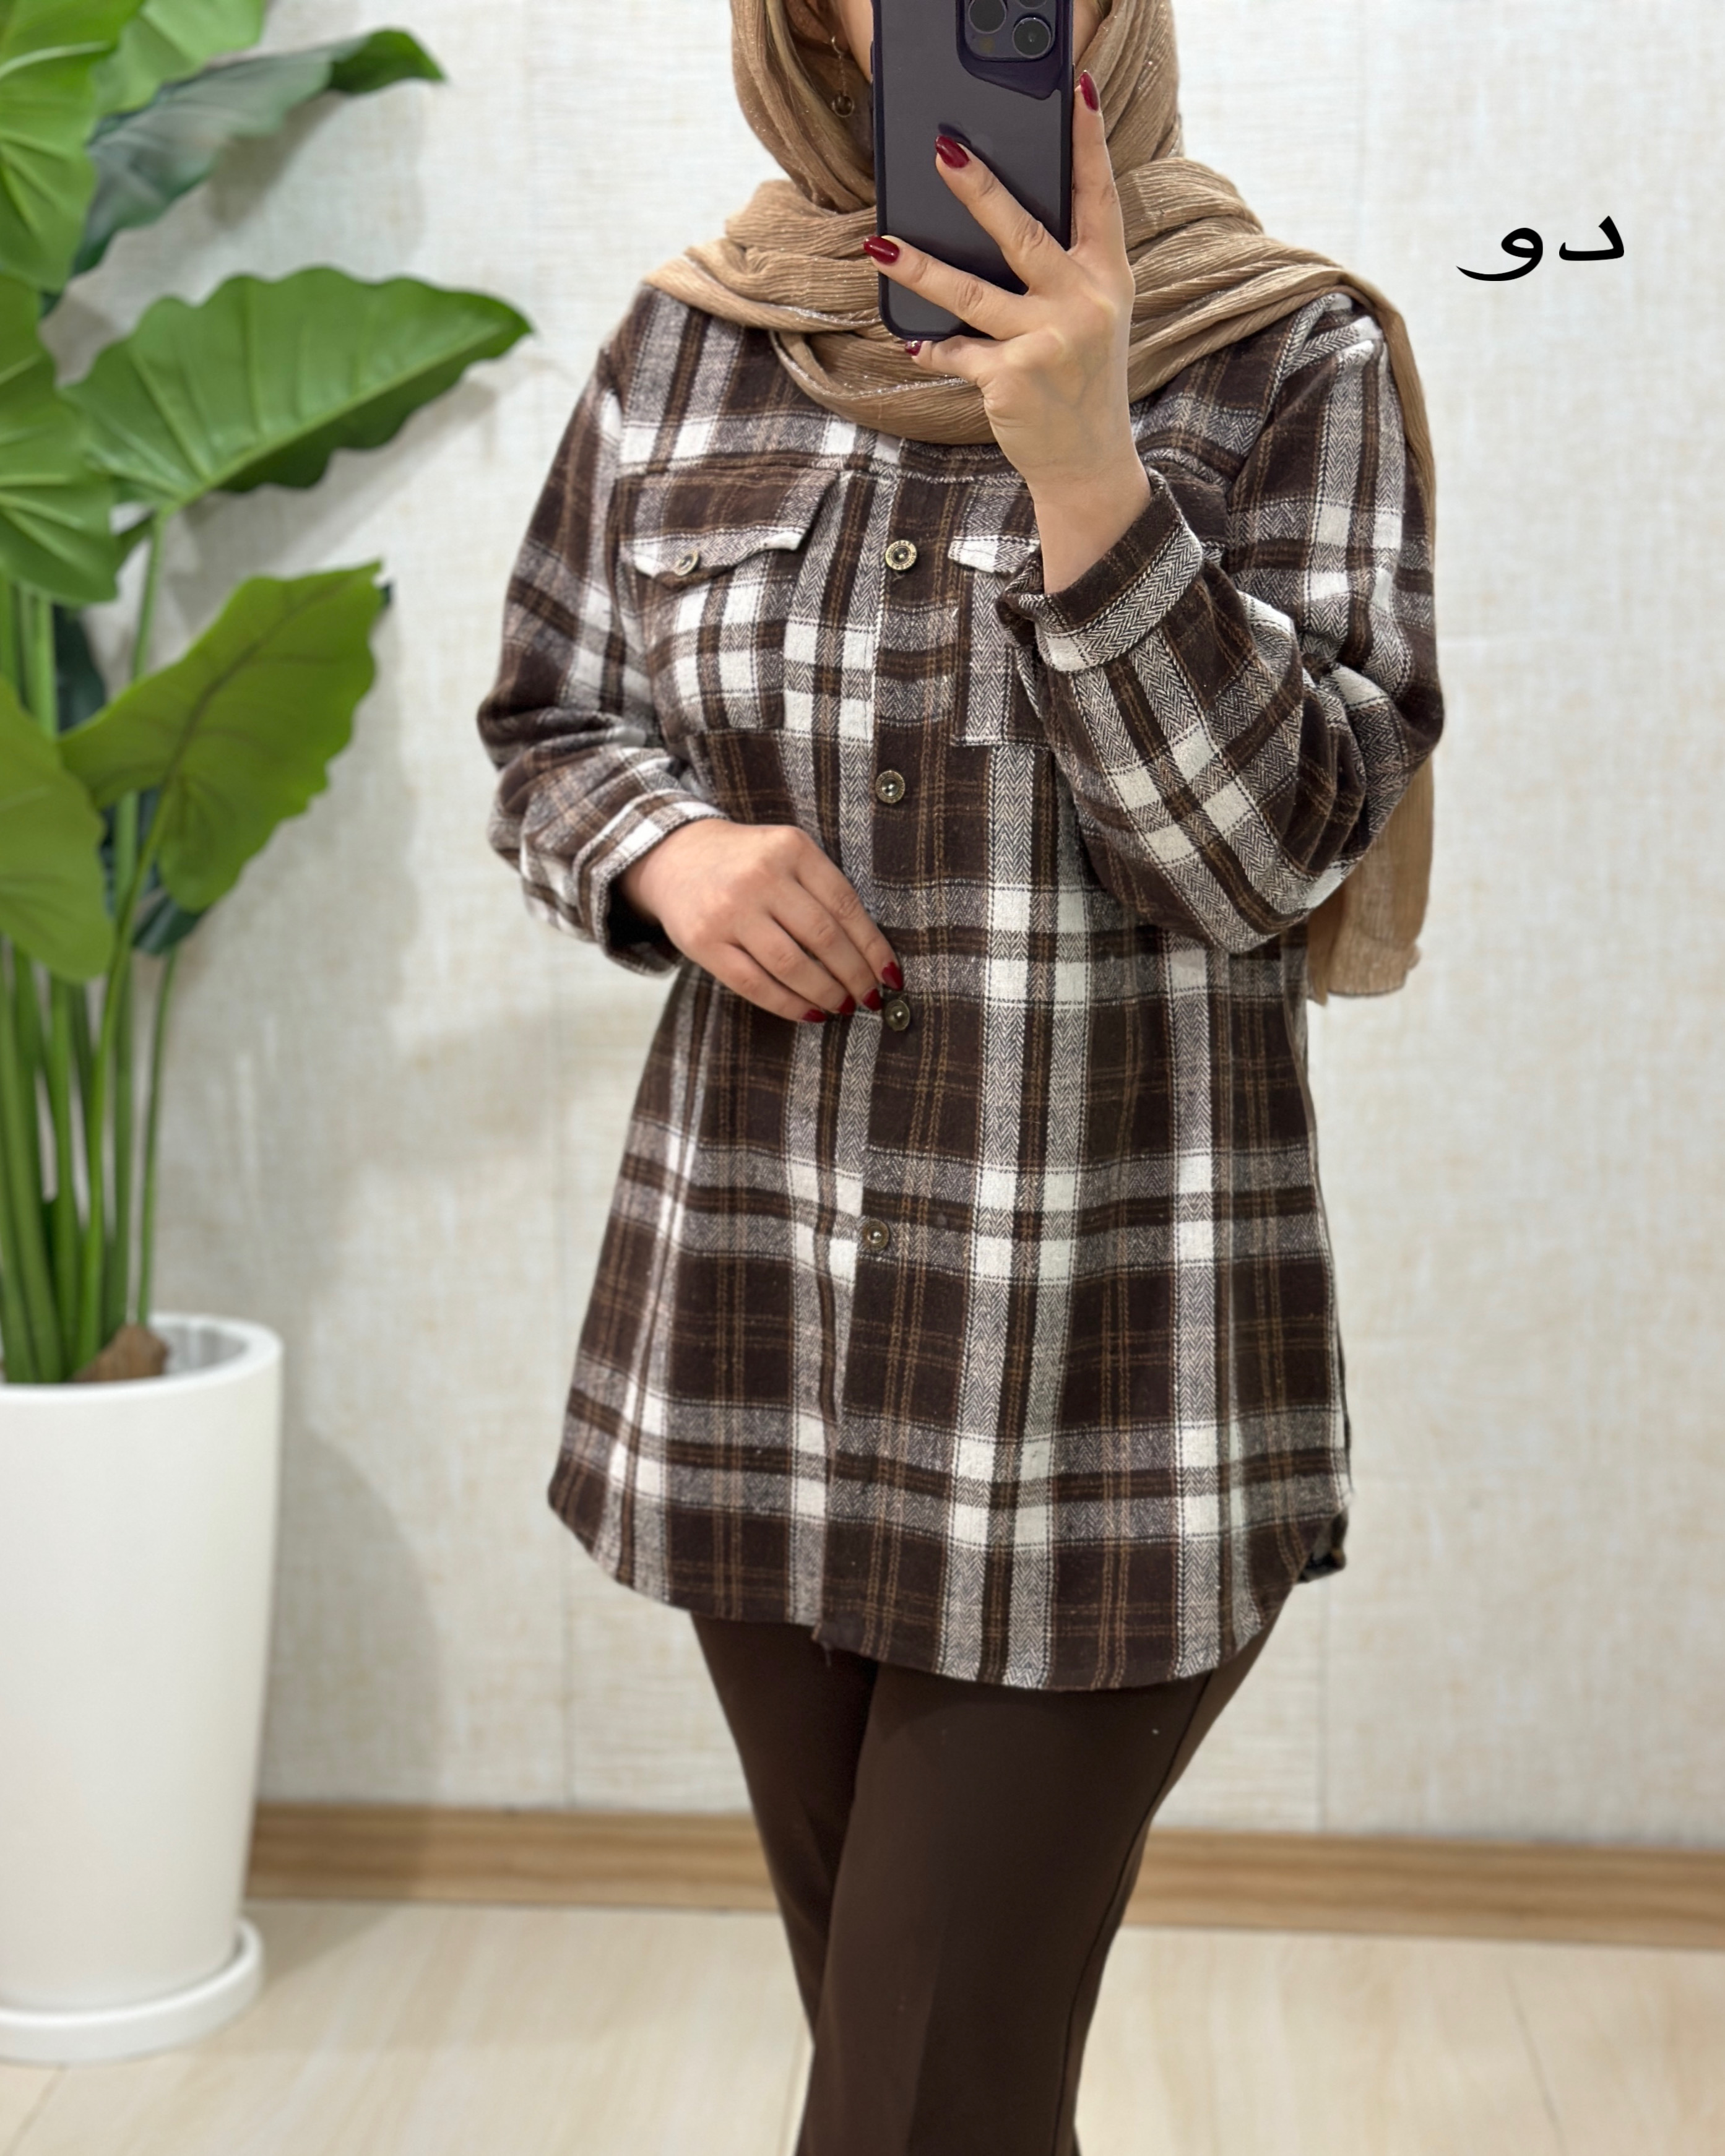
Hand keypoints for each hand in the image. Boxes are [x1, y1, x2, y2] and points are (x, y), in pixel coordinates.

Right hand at [618, 821, 900, 1023]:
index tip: (891, 975)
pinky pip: (754, 984)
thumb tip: (871, 955)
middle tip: (869, 998)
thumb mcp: (786, 855)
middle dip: (854, 976)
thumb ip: (823, 890)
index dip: (873, 947)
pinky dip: (788, 1005)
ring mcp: (728, 910)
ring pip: (791, 965)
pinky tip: (810, 1013)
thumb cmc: (747, 863)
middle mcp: (759, 876)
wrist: (674, 857)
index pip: (845, 905)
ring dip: (825, 993)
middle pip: (822, 937)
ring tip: (843, 1007)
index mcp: (791, 848)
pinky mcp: (703, 941)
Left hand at [864, 71, 1150, 591]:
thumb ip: (1064, 269)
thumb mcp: (1092, 316)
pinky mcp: (1011, 379)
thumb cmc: (1080, 378)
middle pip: (1023, 232)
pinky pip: (956, 351)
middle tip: (942, 149)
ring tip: (880, 246)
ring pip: (971, 292)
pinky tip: (912, 339)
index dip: (1089, 141)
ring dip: (920, 267)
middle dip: (979, 188)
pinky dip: (931, 347)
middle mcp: (1083, 304)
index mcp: (1107, 278)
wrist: (1087, 460)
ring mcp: (1046, 342)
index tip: (1075, 90)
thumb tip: (996, 220)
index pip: (1098, 196)